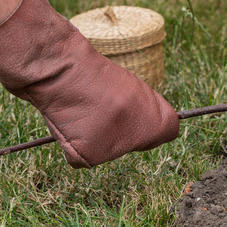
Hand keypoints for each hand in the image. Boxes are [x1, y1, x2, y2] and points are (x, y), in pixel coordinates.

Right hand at [0, 0, 179, 167]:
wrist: (58, 68)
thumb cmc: (93, 74)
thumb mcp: (132, 87)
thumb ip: (144, 109)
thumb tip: (147, 128)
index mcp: (156, 118)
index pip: (168, 131)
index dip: (152, 126)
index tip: (139, 119)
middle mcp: (138, 136)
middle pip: (135, 143)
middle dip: (122, 132)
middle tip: (103, 110)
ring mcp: (113, 149)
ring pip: (107, 151)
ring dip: (97, 136)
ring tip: (84, 111)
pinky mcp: (88, 157)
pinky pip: (83, 158)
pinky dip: (74, 145)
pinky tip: (71, 122)